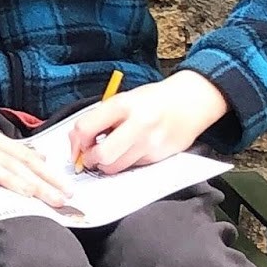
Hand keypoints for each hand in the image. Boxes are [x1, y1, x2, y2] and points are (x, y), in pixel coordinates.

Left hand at [68, 70, 227, 174]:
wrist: (190, 102)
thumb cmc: (152, 100)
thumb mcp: (121, 99)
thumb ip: (99, 118)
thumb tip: (77, 142)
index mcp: (123, 105)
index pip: (86, 128)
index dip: (76, 141)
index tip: (78, 145)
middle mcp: (138, 124)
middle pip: (102, 155)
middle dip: (91, 160)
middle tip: (90, 157)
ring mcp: (152, 143)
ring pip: (117, 167)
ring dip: (107, 165)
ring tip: (110, 153)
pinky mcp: (161, 156)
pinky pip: (134, 167)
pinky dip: (126, 163)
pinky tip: (130, 151)